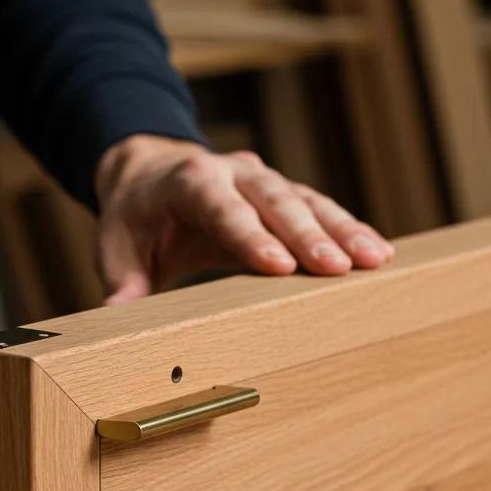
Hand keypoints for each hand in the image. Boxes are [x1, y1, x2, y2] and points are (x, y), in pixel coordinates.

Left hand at [95, 135, 393, 303]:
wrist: (149, 173)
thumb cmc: (133, 217)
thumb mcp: (115, 248)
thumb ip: (121, 282)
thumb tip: (115, 317)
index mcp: (188, 182)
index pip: (223, 209)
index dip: (251, 236)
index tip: (279, 265)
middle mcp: (232, 173)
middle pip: (275, 201)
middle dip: (309, 235)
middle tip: (339, 268)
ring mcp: (261, 180)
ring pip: (306, 201)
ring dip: (342, 230)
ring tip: (374, 260)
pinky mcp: (281, 194)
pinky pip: (317, 208)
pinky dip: (346, 228)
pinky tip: (376, 253)